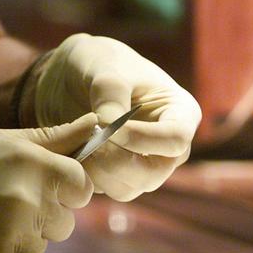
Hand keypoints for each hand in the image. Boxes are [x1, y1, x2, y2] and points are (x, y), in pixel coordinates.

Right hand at [0, 114, 97, 252]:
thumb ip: (50, 138)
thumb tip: (93, 123)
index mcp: (32, 164)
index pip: (82, 185)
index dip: (71, 188)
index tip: (54, 188)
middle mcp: (29, 200)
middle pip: (66, 220)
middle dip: (46, 214)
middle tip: (10, 202)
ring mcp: (13, 234)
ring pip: (41, 243)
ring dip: (23, 235)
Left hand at [33, 33, 201, 200]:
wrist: (72, 77)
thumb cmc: (99, 62)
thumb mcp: (104, 64)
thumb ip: (109, 92)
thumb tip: (109, 125)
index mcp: (180, 113)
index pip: (175, 139)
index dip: (143, 139)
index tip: (110, 129)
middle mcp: (168, 147)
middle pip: (154, 172)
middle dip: (117, 161)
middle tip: (89, 141)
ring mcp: (145, 166)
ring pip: (128, 188)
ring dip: (99, 172)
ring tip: (79, 143)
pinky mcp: (119, 177)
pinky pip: (105, 189)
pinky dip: (86, 176)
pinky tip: (73, 152)